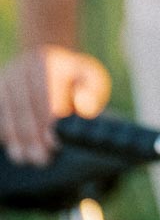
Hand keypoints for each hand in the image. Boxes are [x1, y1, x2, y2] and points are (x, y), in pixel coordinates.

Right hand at [0, 45, 110, 164]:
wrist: (46, 60)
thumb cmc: (73, 77)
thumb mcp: (90, 77)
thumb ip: (91, 91)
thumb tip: (84, 106)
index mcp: (46, 61)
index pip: (46, 95)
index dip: (49, 122)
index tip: (54, 143)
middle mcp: (22, 67)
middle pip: (24, 107)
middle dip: (31, 136)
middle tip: (41, 159)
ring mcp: (6, 78)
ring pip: (7, 113)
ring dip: (15, 139)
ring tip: (25, 158)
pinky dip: (4, 133)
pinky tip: (15, 148)